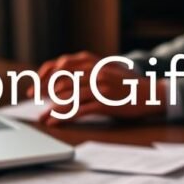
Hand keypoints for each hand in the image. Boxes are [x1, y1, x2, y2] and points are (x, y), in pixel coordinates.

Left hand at [30, 51, 166, 125]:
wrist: (153, 93)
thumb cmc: (129, 85)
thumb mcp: (108, 70)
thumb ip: (89, 71)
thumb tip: (65, 80)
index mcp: (94, 62)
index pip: (62, 65)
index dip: (46, 73)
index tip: (35, 82)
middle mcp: (95, 72)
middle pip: (61, 80)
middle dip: (43, 90)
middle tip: (31, 98)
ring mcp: (100, 88)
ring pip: (68, 97)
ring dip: (51, 108)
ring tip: (42, 117)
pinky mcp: (106, 103)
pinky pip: (79, 110)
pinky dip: (64, 116)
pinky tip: (55, 121)